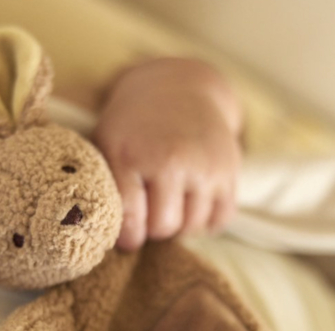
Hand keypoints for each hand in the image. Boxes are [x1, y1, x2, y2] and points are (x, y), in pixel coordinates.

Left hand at [93, 58, 242, 250]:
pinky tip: (192, 206)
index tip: (129, 238)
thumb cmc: (134, 125)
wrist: (179, 88)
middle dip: (154, 229)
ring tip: (169, 208)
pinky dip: (206, 222)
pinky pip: (220, 219)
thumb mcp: (107, 143)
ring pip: (193, 227)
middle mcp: (171, 160)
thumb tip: (112, 235)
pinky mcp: (229, 170)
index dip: (128, 236)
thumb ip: (105, 185)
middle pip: (163, 227)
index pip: (131, 217)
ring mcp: (204, 166)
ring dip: (180, 226)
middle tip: (149, 216)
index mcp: (132, 155)